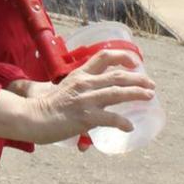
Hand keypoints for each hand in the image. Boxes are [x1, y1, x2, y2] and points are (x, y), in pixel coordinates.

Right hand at [0, 50, 154, 144]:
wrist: (32, 118)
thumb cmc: (46, 106)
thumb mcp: (64, 89)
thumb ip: (79, 89)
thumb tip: (92, 96)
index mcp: (79, 74)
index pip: (104, 57)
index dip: (122, 57)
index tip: (136, 62)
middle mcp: (84, 84)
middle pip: (117, 75)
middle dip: (138, 79)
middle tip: (151, 85)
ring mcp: (85, 100)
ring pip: (117, 92)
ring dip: (137, 94)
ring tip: (149, 96)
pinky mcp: (84, 117)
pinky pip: (109, 119)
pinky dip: (122, 122)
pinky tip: (129, 126)